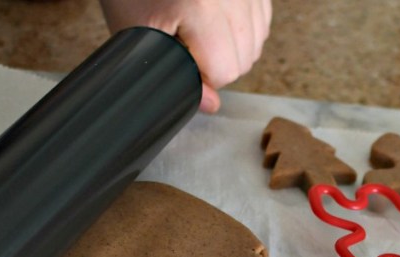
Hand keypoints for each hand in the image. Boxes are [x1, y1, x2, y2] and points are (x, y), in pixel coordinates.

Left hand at [99, 0, 271, 112]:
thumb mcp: (138, 33)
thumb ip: (175, 75)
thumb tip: (212, 104)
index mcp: (199, 6)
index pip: (225, 71)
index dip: (202, 76)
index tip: (182, 60)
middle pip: (245, 59)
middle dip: (218, 62)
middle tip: (188, 45)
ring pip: (257, 41)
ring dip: (233, 47)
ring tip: (200, 31)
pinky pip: (261, 19)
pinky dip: (243, 26)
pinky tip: (217, 21)